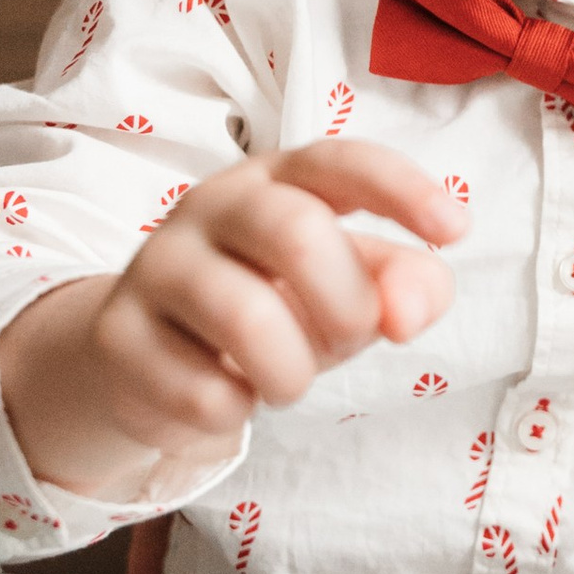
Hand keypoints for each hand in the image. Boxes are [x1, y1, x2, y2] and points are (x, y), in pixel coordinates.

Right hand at [0, 140, 460, 496]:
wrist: (152, 361)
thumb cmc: (274, 308)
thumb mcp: (350, 291)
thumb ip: (402, 286)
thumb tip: (411, 309)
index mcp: (276, 179)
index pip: (338, 161)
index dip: (400, 189)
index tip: (456, 230)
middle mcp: (210, 205)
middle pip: (297, 233)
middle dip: (346, 304)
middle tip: (350, 339)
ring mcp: (156, 264)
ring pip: (245, 317)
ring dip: (290, 371)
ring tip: (286, 379)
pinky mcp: (117, 332)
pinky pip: (201, 390)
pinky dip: (234, 412)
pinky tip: (225, 396)